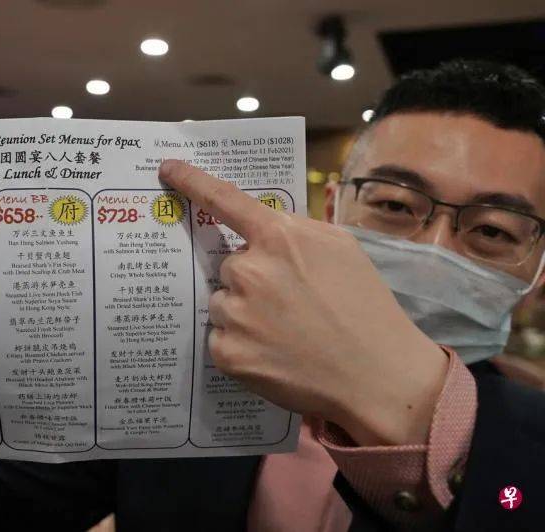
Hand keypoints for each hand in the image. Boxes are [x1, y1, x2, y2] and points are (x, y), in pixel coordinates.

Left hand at [160, 160, 447, 445]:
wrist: (377, 374)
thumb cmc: (365, 306)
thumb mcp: (340, 247)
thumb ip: (293, 231)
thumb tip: (261, 231)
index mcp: (278, 237)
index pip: (223, 199)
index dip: (191, 180)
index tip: (167, 169)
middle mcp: (249, 270)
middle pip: (229, 265)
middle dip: (250, 279)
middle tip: (287, 303)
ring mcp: (235, 313)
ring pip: (222, 302)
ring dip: (242, 312)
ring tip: (284, 333)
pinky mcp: (228, 353)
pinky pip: (219, 337)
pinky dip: (239, 344)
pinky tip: (272, 353)